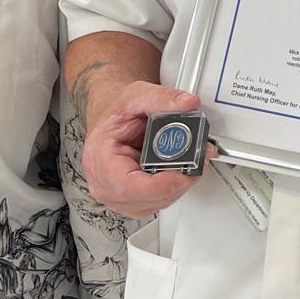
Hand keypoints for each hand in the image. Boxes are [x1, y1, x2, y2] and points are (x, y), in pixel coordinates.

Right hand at [80, 82, 213, 218]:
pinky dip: (175, 186)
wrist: (113, 121)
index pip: (128, 186)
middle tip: (199, 157)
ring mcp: (119, 197)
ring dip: (181, 183)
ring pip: (158, 202)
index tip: (184, 173)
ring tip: (194, 160)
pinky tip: (180, 169)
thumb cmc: (117, 115)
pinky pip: (160, 201)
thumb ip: (162, 98)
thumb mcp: (136, 96)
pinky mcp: (134, 201)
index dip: (161, 184)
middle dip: (179, 179)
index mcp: (99, 159)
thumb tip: (188, 104)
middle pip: (149, 197)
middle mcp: (105, 185)